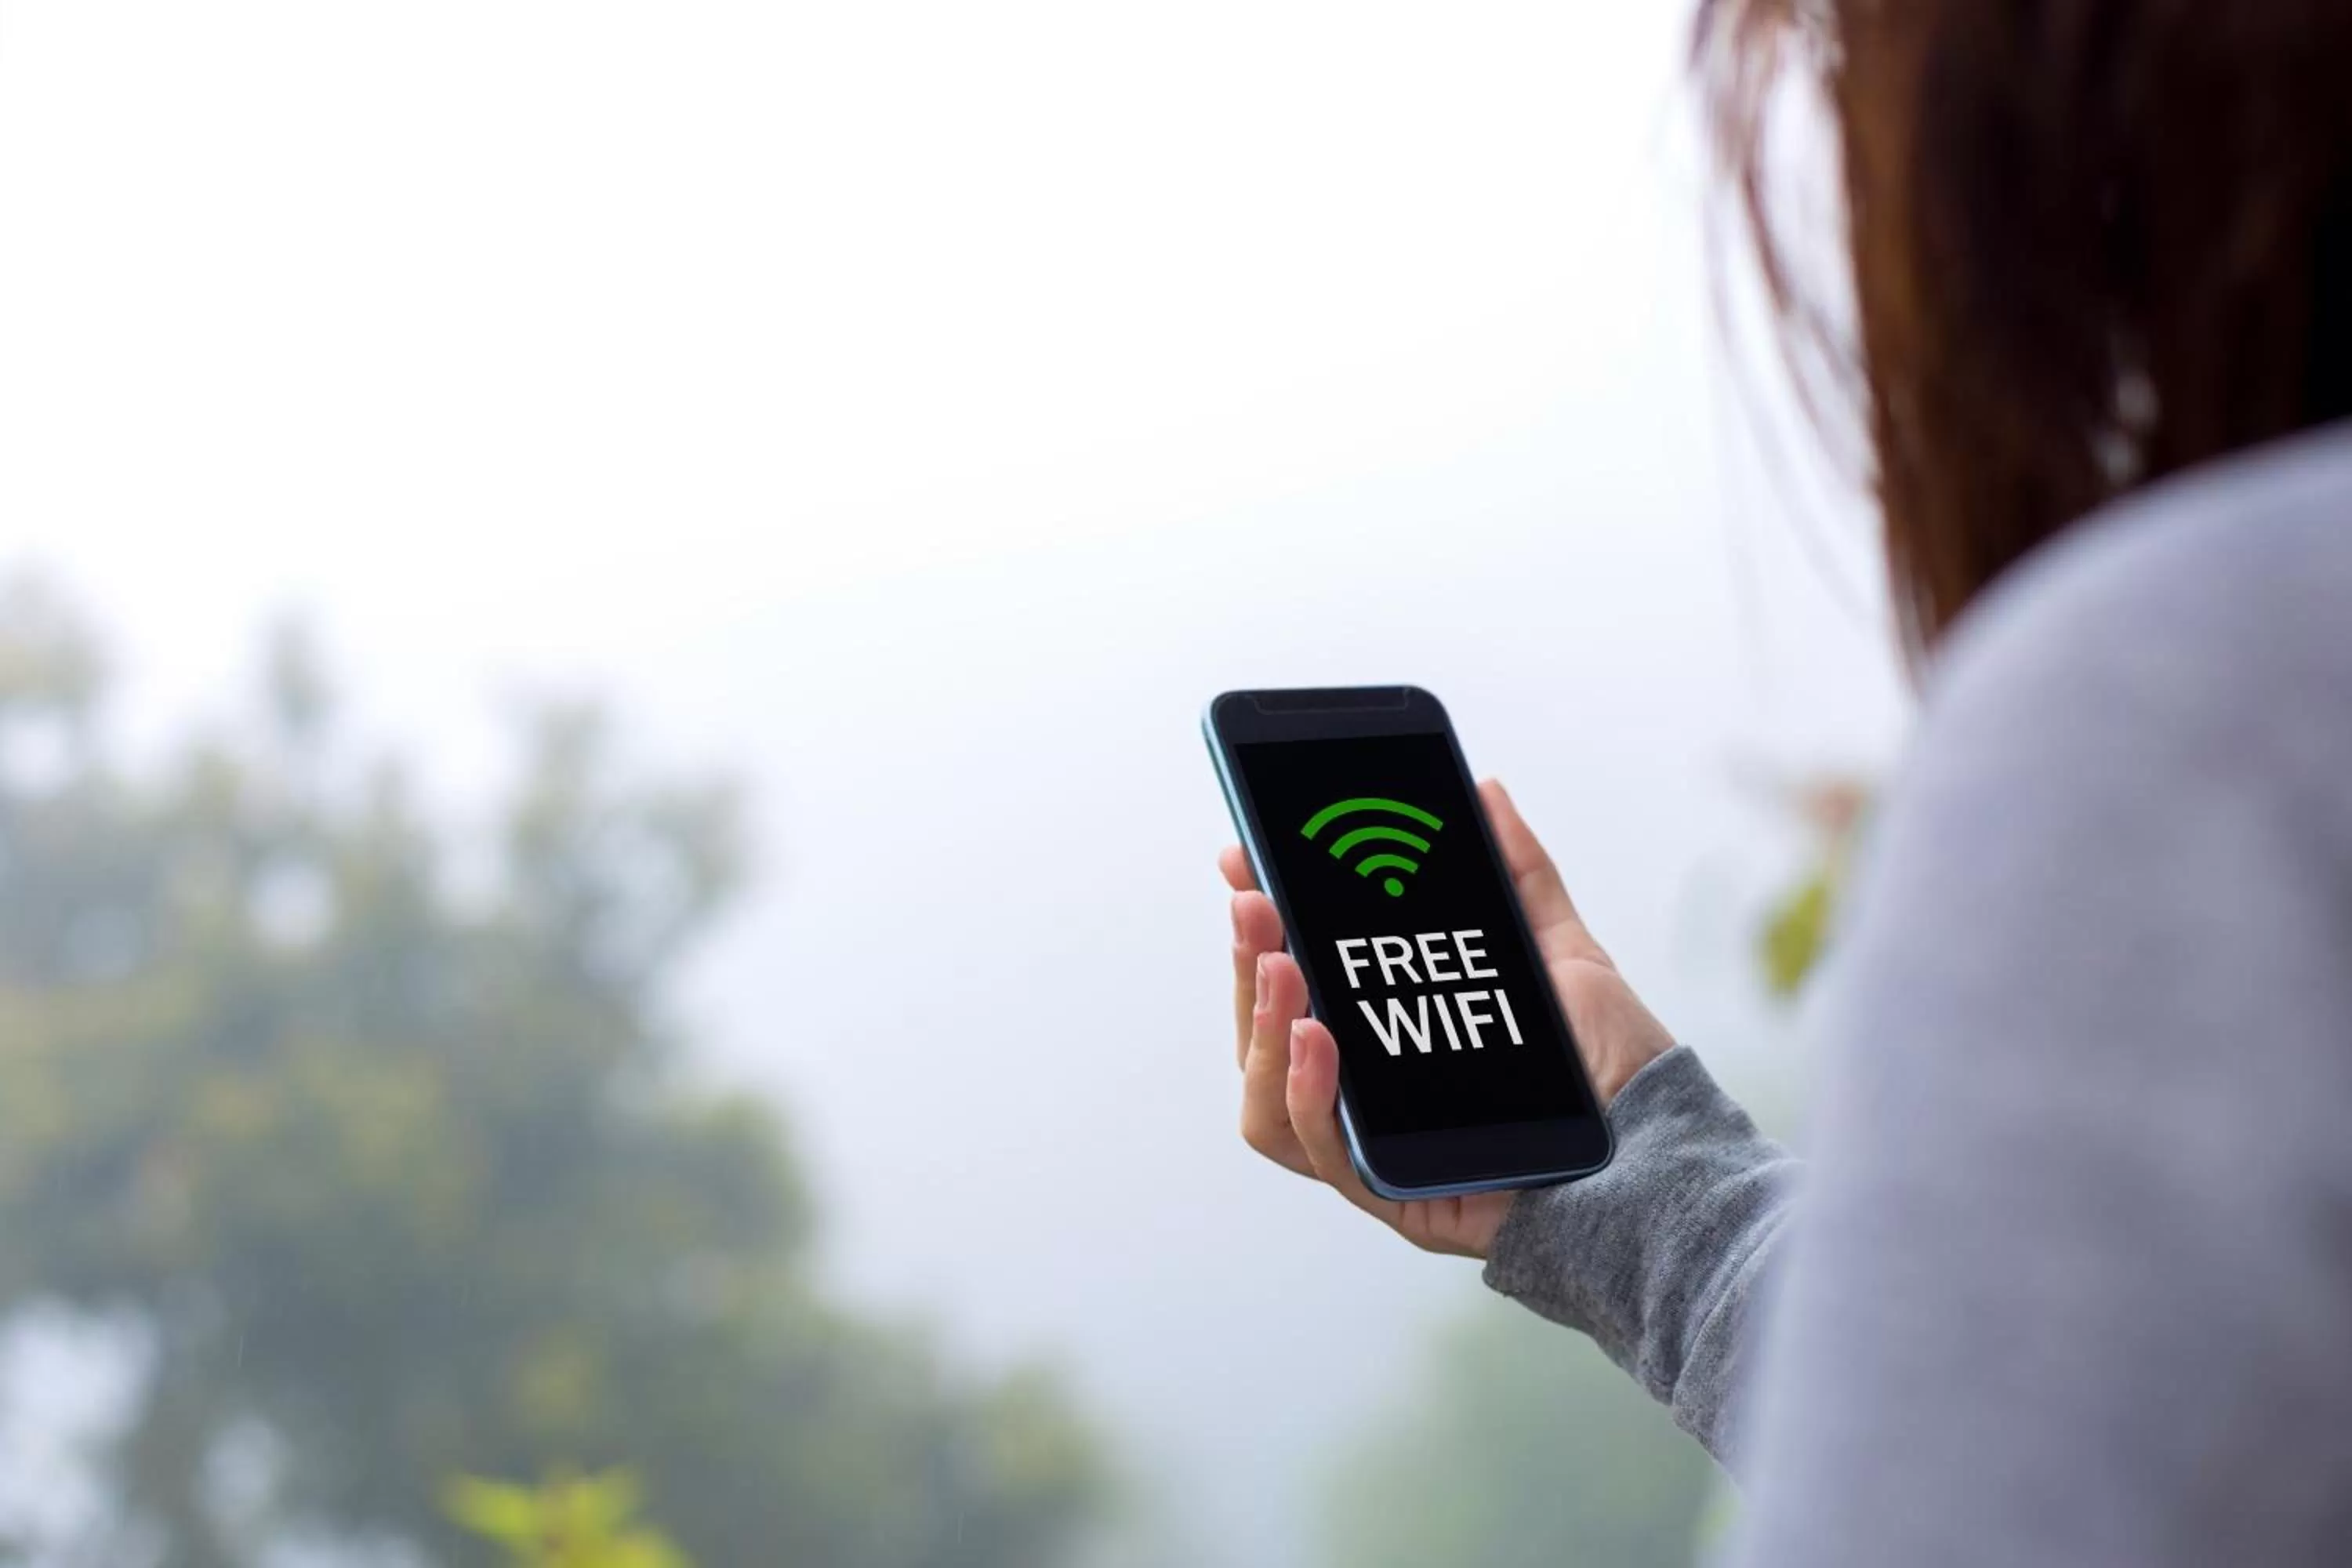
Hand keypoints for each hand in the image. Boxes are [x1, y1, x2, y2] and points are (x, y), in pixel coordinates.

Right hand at [1222, 779, 1673, 1258]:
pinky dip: (1305, 1092)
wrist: (1668, 1152)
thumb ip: (1521, 874)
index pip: (1293, 987)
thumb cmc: (1613, 1068)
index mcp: (1390, 1041)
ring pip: (1265, 1106)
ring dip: (1260, 1029)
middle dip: (1246, 966)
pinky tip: (1318, 1037)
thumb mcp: (1563, 954)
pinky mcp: (1399, 1197)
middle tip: (1255, 904)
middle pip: (1264, 1041)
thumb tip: (1486, 790)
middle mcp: (1371, 1099)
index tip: (1243, 859)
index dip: (1256, 929)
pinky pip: (1324, 1155)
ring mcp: (1378, 1152)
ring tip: (1280, 968)